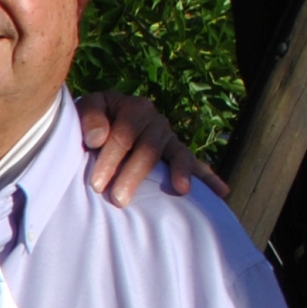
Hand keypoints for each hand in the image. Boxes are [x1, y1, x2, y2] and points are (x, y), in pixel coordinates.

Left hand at [74, 91, 228, 207]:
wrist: (98, 124)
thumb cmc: (90, 121)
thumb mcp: (84, 110)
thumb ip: (89, 118)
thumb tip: (97, 138)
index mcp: (134, 108)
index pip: (124, 134)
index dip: (111, 159)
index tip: (96, 184)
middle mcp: (155, 121)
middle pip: (149, 148)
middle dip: (134, 174)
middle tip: (118, 199)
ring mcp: (169, 137)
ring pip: (176, 155)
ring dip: (178, 173)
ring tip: (181, 190)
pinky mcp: (176, 152)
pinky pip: (196, 163)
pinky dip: (209, 177)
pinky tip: (222, 192)